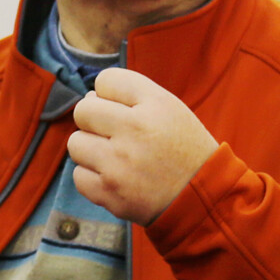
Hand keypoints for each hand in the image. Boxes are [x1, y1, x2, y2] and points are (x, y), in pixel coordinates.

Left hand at [66, 67, 218, 223]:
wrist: (203, 199)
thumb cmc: (184, 150)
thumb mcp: (171, 109)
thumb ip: (131, 96)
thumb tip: (87, 98)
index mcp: (154, 104)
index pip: (105, 80)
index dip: (110, 94)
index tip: (123, 110)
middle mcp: (135, 129)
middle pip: (83, 110)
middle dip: (94, 120)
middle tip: (114, 134)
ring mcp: (119, 163)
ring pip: (76, 143)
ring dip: (90, 149)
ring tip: (114, 157)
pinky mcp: (109, 192)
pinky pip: (78, 175)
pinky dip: (92, 177)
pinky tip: (114, 177)